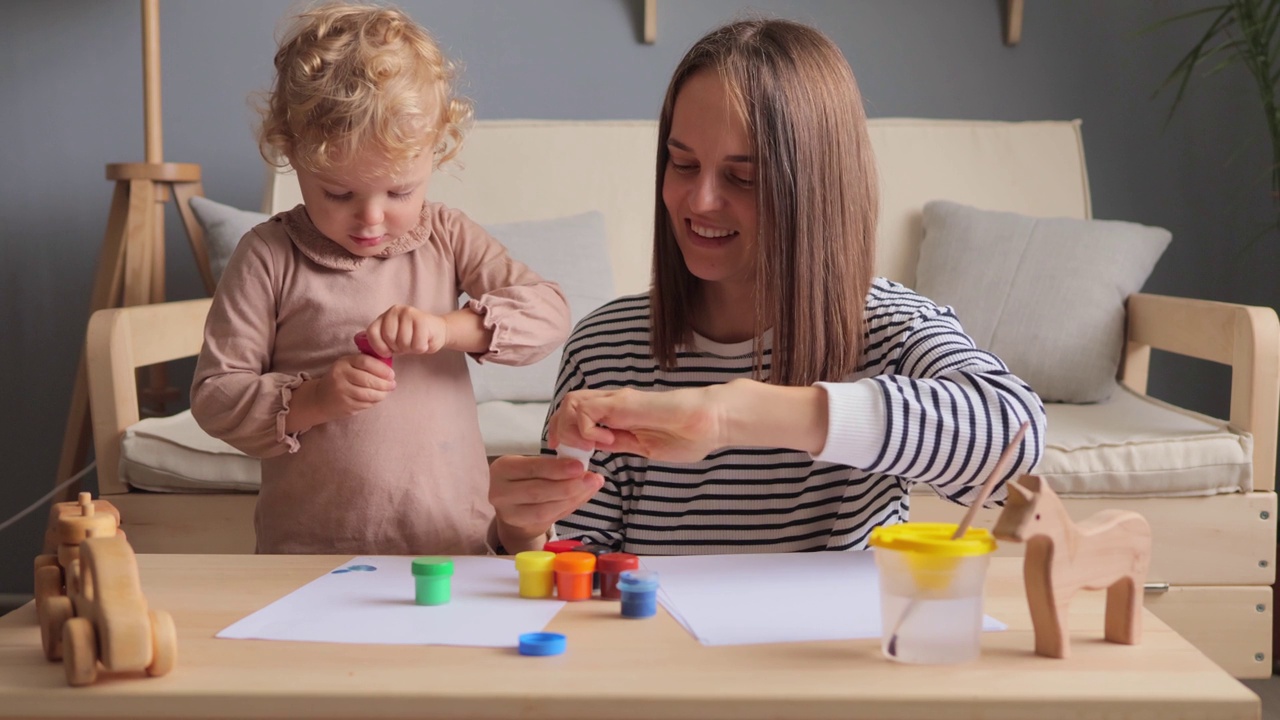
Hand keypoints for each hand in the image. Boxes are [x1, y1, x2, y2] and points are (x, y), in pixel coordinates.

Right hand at [314, 353, 396, 417]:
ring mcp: (342, 391)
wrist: (320, 398)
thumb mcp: (348, 365)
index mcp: (343, 362)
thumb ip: (365, 364)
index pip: (366, 362)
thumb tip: (389, 369)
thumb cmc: (341, 379)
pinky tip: (377, 398)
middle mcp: (340, 376)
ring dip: (382, 394)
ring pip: (368, 394)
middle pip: (368, 379)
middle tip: (392, 385)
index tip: (391, 374)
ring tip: (387, 392)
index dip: (382, 368)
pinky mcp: (345, 405)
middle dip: (384, 383)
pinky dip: (375, 401)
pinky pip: (365, 404)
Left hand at [364, 305, 448, 356]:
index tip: (388, 352)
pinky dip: (421, 348)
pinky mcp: (422, 319)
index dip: (379, 347)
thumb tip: (365, 353)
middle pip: (389, 338)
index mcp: (384, 316)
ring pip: (403, 342)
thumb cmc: (413, 338)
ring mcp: (409, 313)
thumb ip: (381, 342)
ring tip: (416, 342)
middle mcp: (394, 310)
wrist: (438, 331)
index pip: (372, 333)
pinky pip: (417, 344)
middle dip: (399, 348)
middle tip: (407, 345)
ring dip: (411, 348)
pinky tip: (424, 341)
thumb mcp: (393, 340)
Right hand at [488, 454, 603, 552]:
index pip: (531, 468)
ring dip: (572, 498)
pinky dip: (570, 507)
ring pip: (544, 509)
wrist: (513, 506)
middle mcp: (501, 492)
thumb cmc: (526, 479)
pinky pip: (550, 519)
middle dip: (568, 486)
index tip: (579, 466)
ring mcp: (509, 514)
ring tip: (591, 487)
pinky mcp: (522, 527)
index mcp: (503, 468)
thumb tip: (584, 468)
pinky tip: (583, 496)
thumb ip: (554, 466)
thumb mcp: (532, 466)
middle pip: (537, 492)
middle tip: (590, 479)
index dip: (556, 468)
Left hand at [549, 386, 726, 462]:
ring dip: (571, 428)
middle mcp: (615, 403)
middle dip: (560, 429)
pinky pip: (588, 410)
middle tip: (568, 452)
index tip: (572, 455)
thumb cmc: (689, 435)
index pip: (580, 415)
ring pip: (572, 403)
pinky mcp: (624, 402)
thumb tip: (601, 446)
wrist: (712, 421)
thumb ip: (622, 443)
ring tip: (588, 448)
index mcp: (620, 414)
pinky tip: (603, 442)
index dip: (567, 433)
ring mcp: (618, 400)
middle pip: (569, 405)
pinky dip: (585, 428)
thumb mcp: (645, 447)